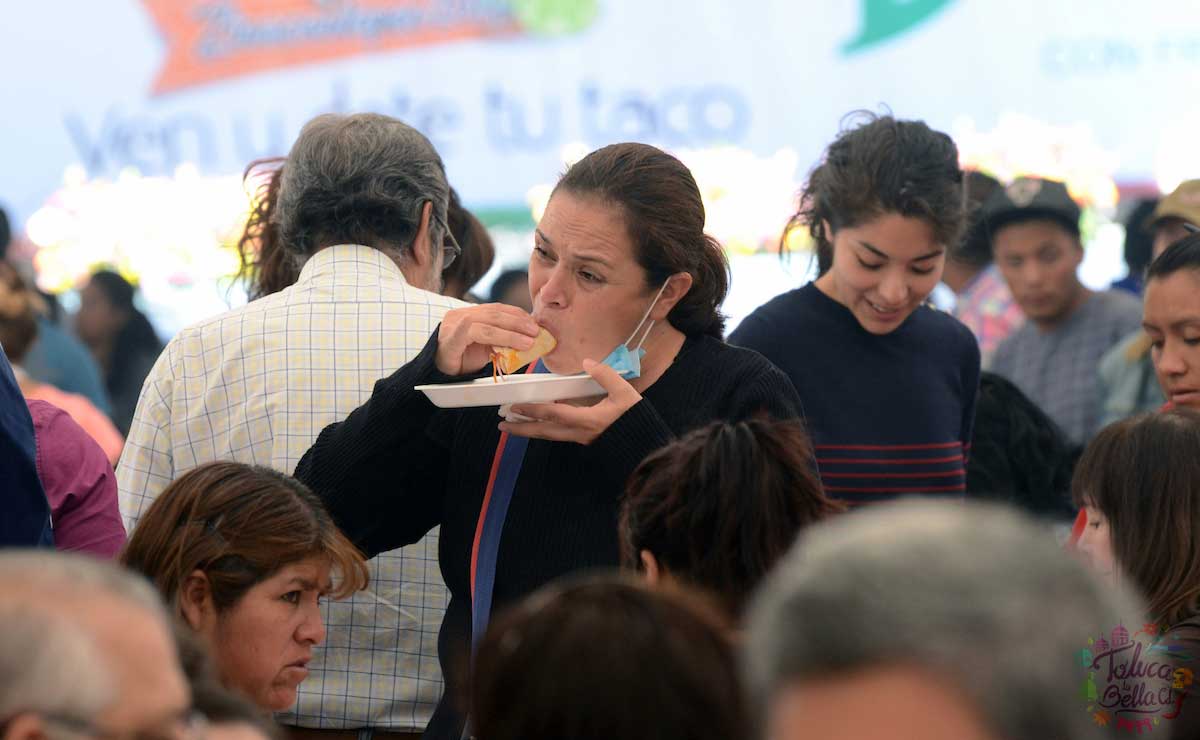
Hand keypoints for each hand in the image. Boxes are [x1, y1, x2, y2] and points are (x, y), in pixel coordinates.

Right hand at [436, 304, 539, 375]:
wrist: (440, 375)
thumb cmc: (463, 361)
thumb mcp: (487, 348)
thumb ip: (502, 340)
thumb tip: (529, 339)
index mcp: (470, 314)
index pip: (497, 309)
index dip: (517, 314)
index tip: (534, 323)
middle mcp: (461, 315)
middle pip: (494, 313)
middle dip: (518, 321)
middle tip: (536, 331)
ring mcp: (454, 325)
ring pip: (487, 323)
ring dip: (511, 332)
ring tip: (529, 341)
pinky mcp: (450, 338)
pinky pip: (473, 332)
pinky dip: (495, 336)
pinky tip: (511, 344)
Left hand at [499, 360, 642, 443]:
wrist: (644, 442)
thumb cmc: (635, 417)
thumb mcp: (624, 392)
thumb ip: (606, 375)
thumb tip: (588, 362)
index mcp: (587, 420)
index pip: (553, 414)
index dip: (533, 410)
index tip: (515, 407)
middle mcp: (578, 433)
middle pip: (544, 432)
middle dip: (521, 429)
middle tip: (502, 426)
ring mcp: (579, 439)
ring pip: (549, 436)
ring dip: (529, 431)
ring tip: (512, 427)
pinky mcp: (582, 440)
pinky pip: (557, 435)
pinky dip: (543, 430)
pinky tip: (536, 425)